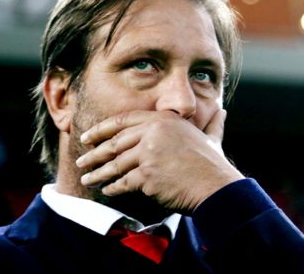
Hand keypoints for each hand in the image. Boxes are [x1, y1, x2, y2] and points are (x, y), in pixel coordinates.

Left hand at [76, 109, 243, 211]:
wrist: (216, 186)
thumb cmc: (213, 164)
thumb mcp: (211, 138)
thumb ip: (212, 123)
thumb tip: (222, 111)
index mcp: (164, 120)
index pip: (124, 120)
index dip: (102, 129)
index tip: (88, 137)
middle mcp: (154, 132)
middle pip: (115, 143)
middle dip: (95, 154)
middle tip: (82, 161)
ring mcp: (149, 153)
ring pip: (115, 164)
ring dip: (98, 173)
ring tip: (88, 179)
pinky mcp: (146, 175)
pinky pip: (122, 182)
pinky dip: (113, 187)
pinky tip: (107, 190)